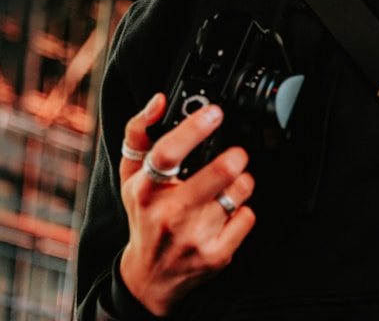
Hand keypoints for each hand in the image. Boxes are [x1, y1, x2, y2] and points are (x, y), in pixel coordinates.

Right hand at [117, 92, 255, 316]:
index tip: (215, 112)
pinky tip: (229, 210)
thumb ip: (139, 132)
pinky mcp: (215, 256)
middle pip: (217, 172)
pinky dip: (244, 209)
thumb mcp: (131, 176)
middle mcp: (169, 214)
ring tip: (231, 182)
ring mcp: (194, 236)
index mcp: (145, 189)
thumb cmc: (144, 218)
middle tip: (235, 152)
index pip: (167, 153)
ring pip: (238, 191)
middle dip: (235, 155)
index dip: (194, 128)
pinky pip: (247, 217)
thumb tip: (159, 100)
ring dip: (242, 181)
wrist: (150, 278)